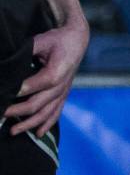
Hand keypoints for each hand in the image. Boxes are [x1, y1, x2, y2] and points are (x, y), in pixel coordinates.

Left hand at [4, 18, 88, 135]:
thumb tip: (7, 66)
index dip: (18, 92)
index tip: (4, 95)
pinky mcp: (64, 94)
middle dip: (18, 111)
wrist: (77, 40)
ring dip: (30, 124)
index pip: (35, 85)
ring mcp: (64, 91)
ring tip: (13, 131)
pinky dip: (47, 124)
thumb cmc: (58, 39)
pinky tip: (38, 134)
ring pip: (47, 112)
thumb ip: (26, 53)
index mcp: (57, 71)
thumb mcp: (41, 41)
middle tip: (1, 113)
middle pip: (39, 103)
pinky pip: (56, 112)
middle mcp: (62, 84)